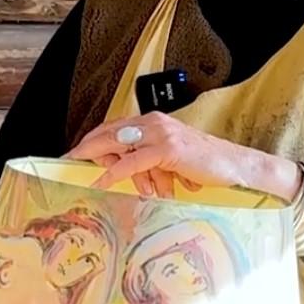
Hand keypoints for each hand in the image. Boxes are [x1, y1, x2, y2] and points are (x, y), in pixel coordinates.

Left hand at [66, 113, 300, 201]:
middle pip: (109, 132)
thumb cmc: (205, 167)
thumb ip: (147, 163)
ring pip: (117, 144)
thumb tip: (126, 175)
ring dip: (100, 162)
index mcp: (154, 122)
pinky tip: (101, 181)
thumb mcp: (170, 163)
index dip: (93, 140)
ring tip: (87, 175)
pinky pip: (132, 162)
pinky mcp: (167, 148)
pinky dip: (114, 172)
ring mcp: (161, 133)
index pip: (114, 127)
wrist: (237, 168)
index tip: (74, 153)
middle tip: (66, 161)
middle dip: (86, 148)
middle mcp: (154, 122)